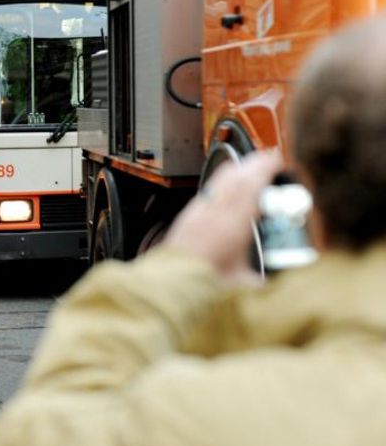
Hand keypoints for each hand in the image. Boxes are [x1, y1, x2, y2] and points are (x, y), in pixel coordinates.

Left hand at [164, 150, 282, 283]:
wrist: (167, 286)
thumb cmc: (202, 286)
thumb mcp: (242, 286)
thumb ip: (264, 282)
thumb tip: (276, 283)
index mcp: (231, 224)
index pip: (250, 185)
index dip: (264, 168)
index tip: (276, 158)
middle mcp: (212, 212)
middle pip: (233, 176)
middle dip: (253, 164)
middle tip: (268, 160)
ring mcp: (197, 212)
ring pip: (218, 181)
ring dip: (236, 172)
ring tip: (251, 171)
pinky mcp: (186, 217)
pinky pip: (207, 192)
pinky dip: (222, 185)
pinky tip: (227, 193)